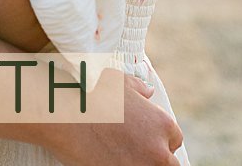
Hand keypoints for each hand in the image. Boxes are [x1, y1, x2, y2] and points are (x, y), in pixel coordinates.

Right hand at [42, 71, 183, 165]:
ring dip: (140, 164)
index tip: (146, 141)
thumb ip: (140, 89)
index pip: (174, 141)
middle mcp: (158, 150)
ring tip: (122, 158)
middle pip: (168, 163)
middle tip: (135, 153)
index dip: (160, 141)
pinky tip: (109, 161)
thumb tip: (148, 91)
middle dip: (155, 158)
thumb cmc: (93, 94)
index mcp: (163, 124)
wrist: (66, 115)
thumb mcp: (121, 84)